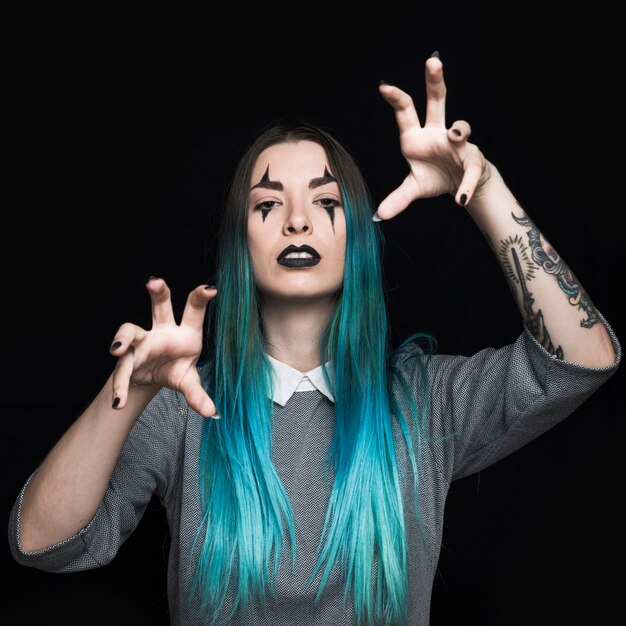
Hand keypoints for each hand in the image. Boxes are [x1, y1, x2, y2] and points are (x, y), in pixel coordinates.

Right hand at [109, 277, 217, 417]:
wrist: (152, 380)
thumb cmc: (176, 370)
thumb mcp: (189, 382)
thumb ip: (198, 395)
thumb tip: (212, 412)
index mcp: (185, 333)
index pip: (193, 311)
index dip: (200, 298)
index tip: (210, 289)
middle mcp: (162, 331)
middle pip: (159, 307)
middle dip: (158, 293)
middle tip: (154, 282)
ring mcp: (143, 342)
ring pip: (130, 332)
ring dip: (123, 339)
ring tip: (117, 351)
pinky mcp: (128, 358)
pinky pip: (122, 369)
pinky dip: (119, 386)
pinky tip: (118, 402)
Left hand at [376, 53, 491, 219]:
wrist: (460, 188)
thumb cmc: (434, 178)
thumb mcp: (413, 188)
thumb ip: (398, 198)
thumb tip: (378, 215)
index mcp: (416, 136)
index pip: (405, 111)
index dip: (395, 98)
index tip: (383, 86)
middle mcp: (437, 133)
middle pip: (437, 100)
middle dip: (435, 80)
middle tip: (433, 60)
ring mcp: (457, 143)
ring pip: (461, 125)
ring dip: (460, 128)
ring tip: (457, 135)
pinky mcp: (472, 160)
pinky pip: (470, 170)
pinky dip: (465, 184)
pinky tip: (460, 198)